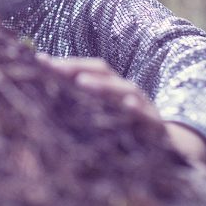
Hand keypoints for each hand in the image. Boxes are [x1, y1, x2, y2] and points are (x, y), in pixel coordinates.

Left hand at [36, 54, 160, 121]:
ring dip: (102, 85)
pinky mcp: (154, 123)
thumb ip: (80, 98)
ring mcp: (141, 104)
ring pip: (123, 89)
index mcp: (112, 85)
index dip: (67, 63)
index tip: (41, 61)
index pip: (89, 68)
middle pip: (103, 72)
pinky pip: (145, 115)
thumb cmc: (125, 124)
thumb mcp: (104, 110)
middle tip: (56, 69)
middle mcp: (125, 89)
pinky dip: (136, 110)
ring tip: (82, 83)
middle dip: (78, 68)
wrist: (164, 144)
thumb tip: (48, 88)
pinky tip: (127, 107)